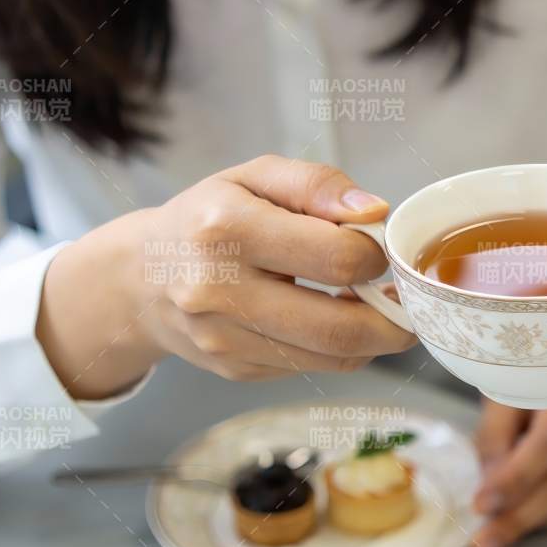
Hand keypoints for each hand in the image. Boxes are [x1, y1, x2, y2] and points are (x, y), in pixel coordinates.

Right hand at [38, 155, 415, 397]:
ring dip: (375, 339)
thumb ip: (317, 184)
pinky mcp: (234, 369)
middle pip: (339, 326)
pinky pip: (312, 368)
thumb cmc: (209, 218)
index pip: (335, 258)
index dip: (375, 256)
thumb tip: (375, 211)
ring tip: (383, 311)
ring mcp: (224, 339)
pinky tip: (339, 322)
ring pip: (331, 357)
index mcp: (227, 229)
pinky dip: (342, 351)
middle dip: (392, 318)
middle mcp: (219, 290)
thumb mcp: (255, 177)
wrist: (140, 277)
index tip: (378, 249)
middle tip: (406, 300)